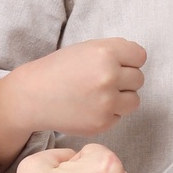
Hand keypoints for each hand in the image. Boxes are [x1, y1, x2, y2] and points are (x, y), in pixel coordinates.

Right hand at [0, 38, 145, 169]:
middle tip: (102, 82)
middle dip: (124, 80)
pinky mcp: (102, 123)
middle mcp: (108, 76)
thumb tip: (138, 61)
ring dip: (122, 99)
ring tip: (99, 96)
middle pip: (139, 79)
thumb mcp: (86, 49)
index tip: (115, 64)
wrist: (33, 96)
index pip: (140, 56)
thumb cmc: (59, 70)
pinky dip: (109, 114)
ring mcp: (106, 102)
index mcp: (105, 52)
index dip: (128, 60)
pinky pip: (120, 117)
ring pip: (134, 100)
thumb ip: (113, 52)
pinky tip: (89, 108)